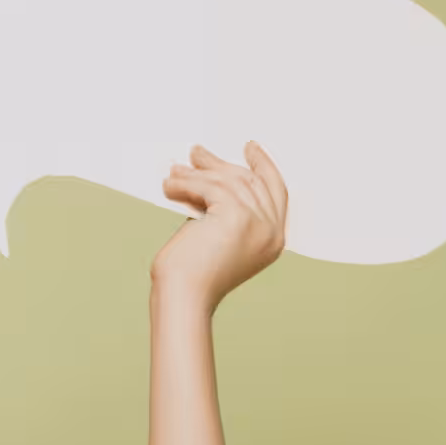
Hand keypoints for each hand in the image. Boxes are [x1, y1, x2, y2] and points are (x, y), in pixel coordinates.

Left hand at [155, 141, 288, 309]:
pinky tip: (170, 185)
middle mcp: (272, 231)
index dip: (264, 166)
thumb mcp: (220, 239)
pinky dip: (186, 184)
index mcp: (274, 240)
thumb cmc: (193, 276)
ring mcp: (258, 223)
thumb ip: (225, 212)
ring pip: (227, 182)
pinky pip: (209, 188)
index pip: (276, 191)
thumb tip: (207, 175)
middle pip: (250, 181)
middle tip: (198, 152)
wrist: (184, 296)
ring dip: (197, 173)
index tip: (250, 148)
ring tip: (175, 171)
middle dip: (221, 164)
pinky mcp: (237, 216)